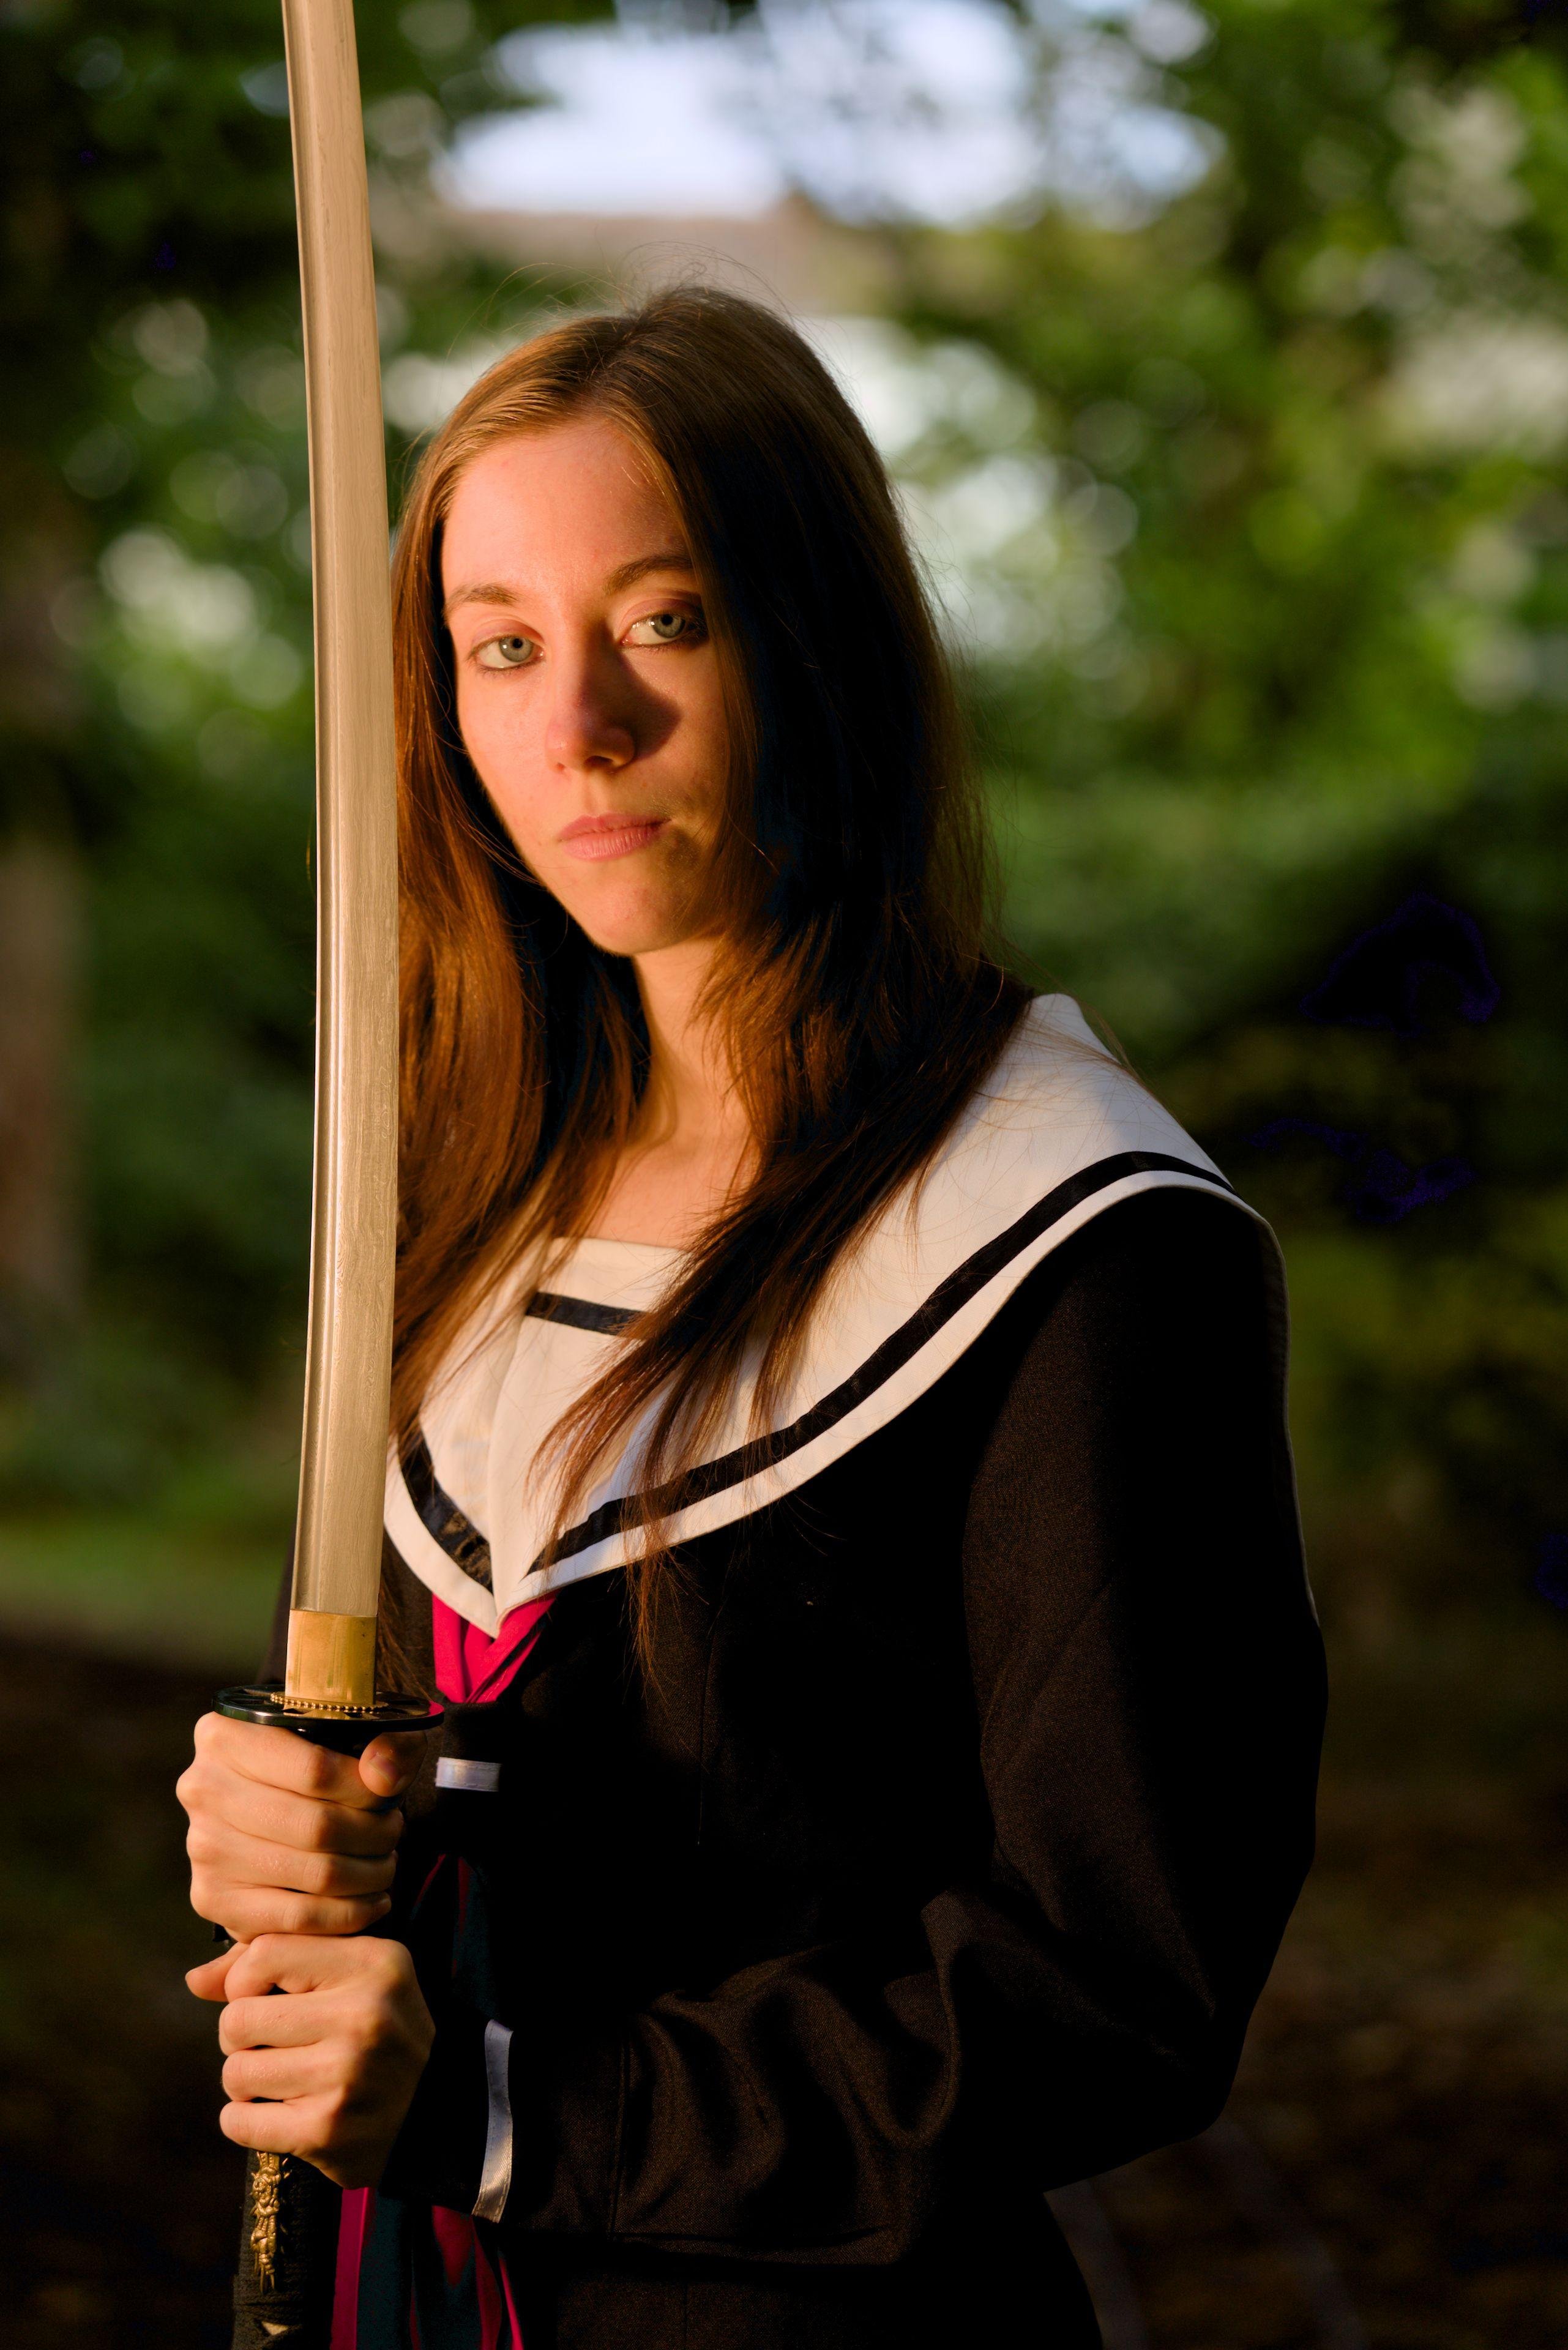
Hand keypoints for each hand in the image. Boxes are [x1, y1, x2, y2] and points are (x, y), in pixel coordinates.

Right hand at [177, 1713, 428, 1940]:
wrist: (266, 1803)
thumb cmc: (317, 1762)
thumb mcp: (361, 1731)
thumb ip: (387, 1744)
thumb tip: (383, 1779)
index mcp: (226, 1736)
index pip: (315, 1770)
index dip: (366, 1790)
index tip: (390, 1797)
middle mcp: (203, 1790)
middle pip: (316, 1826)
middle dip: (374, 1835)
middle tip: (393, 1833)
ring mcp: (203, 1848)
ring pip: (313, 1875)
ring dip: (367, 1875)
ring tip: (384, 1864)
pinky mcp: (212, 1898)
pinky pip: (296, 1918)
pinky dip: (347, 1915)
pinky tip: (371, 1901)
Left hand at [186, 1933, 434, 2188]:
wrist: (442, 2111)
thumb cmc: (384, 2030)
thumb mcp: (354, 1977)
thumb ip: (276, 1966)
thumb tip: (194, 1980)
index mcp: (372, 1964)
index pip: (262, 1954)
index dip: (246, 1980)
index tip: (268, 1997)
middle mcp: (361, 2014)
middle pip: (237, 2019)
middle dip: (243, 2037)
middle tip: (276, 2046)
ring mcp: (343, 2075)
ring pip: (235, 2072)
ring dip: (248, 2080)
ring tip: (284, 2079)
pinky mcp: (325, 2130)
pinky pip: (238, 2121)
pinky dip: (247, 2120)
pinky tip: (279, 2114)